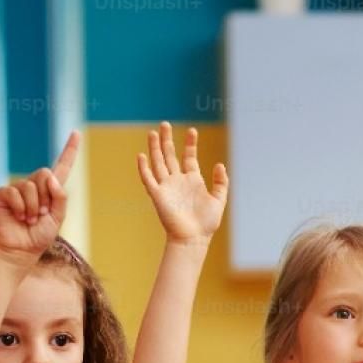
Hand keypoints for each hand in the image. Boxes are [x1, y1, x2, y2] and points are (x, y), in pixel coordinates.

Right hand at [0, 132, 81, 260]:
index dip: (69, 150)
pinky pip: (13, 192)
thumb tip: (51, 178)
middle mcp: (34, 185)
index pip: (62, 165)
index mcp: (50, 189)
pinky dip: (19, 207)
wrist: (21, 250)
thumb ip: (60, 196)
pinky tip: (18, 217)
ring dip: (33, 207)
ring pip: (29, 186)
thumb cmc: (39, 236)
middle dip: (45, 196)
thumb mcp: (58, 217)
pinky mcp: (2, 195)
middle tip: (41, 214)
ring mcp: (17, 189)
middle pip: (45, 173)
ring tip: (29, 219)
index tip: (76, 132)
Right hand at [135, 121, 226, 244]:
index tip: (192, 130)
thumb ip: (221, 182)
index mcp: (192, 180)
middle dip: (167, 140)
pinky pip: (149, 179)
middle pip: (170, 155)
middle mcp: (177, 181)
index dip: (190, 144)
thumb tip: (220, 164)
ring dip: (154, 148)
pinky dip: (144, 168)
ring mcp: (166, 187)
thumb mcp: (219, 200)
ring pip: (158, 163)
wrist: (193, 238)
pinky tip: (141, 155)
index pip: (189, 157)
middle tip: (165, 124)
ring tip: (153, 132)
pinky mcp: (157, 195)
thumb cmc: (206, 223)